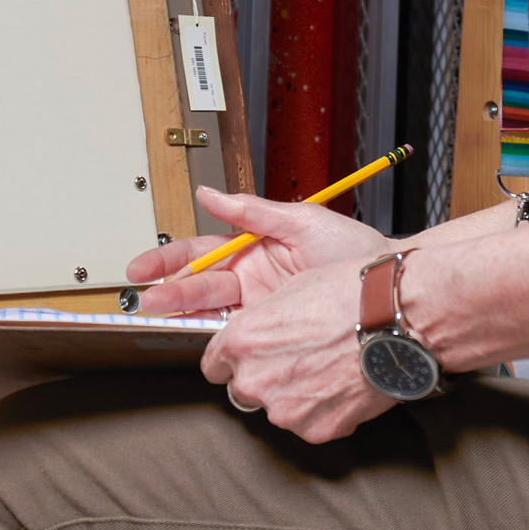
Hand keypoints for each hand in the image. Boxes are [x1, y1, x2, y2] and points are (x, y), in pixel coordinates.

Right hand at [128, 186, 395, 316]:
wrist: (386, 288)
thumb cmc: (354, 250)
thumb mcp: (301, 220)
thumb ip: (251, 210)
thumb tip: (209, 194)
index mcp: (253, 248)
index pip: (199, 253)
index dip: (167, 261)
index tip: (142, 268)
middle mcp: (251, 279)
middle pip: (198, 285)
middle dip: (170, 291)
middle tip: (149, 301)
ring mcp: (260, 307)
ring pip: (211, 312)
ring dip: (184, 313)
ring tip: (163, 315)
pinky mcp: (274, 331)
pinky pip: (236, 334)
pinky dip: (214, 336)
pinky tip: (198, 335)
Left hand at [201, 256, 395, 442]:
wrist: (395, 319)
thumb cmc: (348, 295)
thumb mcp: (290, 291)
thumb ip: (262, 323)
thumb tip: (259, 335)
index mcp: (241, 342)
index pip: (213, 367)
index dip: (233, 361)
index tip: (249, 358)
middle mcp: (254, 380)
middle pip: (245, 390)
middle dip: (266, 379)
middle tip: (300, 361)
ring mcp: (284, 410)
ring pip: (280, 409)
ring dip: (296, 397)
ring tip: (330, 370)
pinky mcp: (316, 430)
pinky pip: (312, 424)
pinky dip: (326, 411)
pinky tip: (345, 385)